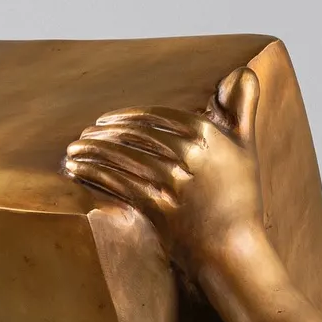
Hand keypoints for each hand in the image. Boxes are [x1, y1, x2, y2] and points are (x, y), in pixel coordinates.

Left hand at [63, 66, 263, 282]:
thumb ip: (245, 107)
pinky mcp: (159, 208)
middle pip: (135, 136)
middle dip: (103, 133)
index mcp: (206, 135)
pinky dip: (96, 175)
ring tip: (73, 151)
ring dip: (93, 153)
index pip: (157, 116)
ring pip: (123, 158)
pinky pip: (121, 185)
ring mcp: (173, 183)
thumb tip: (244, 70)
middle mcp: (189, 155)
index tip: (105, 120)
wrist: (233, 250)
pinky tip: (79, 171)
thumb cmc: (241, 200)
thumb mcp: (248, 147)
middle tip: (82, 135)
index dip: (126, 116)